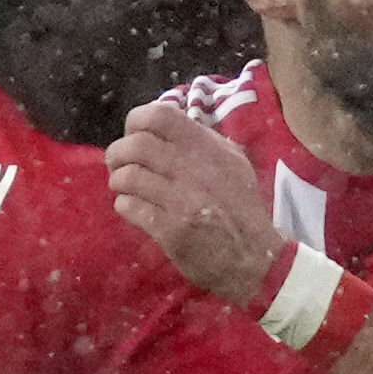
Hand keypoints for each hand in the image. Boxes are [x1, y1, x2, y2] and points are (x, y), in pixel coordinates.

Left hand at [107, 101, 286, 304]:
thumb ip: (203, 141)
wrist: (255, 258)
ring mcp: (181, 200)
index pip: (159, 115)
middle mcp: (193, 169)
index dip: (135, 122)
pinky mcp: (171, 230)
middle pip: (136, 144)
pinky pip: (131, 208)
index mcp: (207, 147)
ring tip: (123, 188)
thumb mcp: (234, 163)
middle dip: (117, 154)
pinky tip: (131, 208)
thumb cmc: (242, 209)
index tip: (133, 136)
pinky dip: (124, 205)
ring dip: (118, 181)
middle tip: (117, 165)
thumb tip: (167, 126)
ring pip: (129, 176)